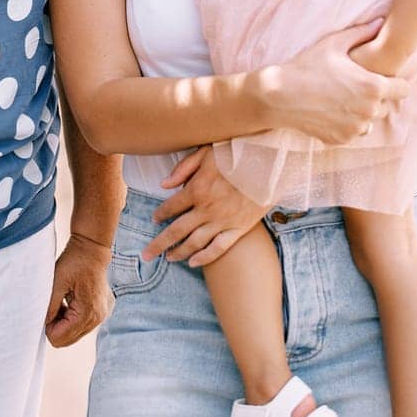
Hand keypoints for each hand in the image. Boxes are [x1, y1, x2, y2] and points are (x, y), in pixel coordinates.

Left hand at [45, 233, 112, 347]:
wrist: (92, 248)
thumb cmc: (74, 262)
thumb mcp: (56, 283)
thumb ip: (49, 307)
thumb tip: (42, 325)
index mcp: (87, 313)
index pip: (60, 339)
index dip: (48, 327)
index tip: (47, 309)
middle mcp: (98, 319)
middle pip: (68, 340)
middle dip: (56, 326)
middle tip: (53, 304)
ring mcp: (101, 315)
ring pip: (75, 333)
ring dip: (64, 321)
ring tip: (63, 300)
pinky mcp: (101, 311)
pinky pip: (82, 324)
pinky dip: (72, 317)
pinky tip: (70, 300)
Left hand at [141, 147, 265, 267]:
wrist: (270, 164)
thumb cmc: (237, 153)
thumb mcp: (206, 152)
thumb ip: (183, 168)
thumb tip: (163, 185)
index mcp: (197, 189)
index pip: (171, 207)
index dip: (160, 214)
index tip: (154, 220)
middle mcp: (206, 209)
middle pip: (176, 231)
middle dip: (159, 244)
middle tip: (146, 255)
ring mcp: (223, 221)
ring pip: (195, 242)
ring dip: (179, 252)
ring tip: (168, 259)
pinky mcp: (239, 229)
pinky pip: (218, 248)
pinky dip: (204, 258)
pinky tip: (193, 263)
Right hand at [271, 19, 408, 144]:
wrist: (280, 95)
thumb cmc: (307, 66)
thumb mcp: (334, 44)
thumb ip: (361, 33)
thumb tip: (380, 22)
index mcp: (373, 87)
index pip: (404, 89)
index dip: (396, 83)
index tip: (384, 79)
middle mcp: (369, 110)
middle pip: (384, 105)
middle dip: (373, 98)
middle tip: (351, 87)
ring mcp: (355, 128)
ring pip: (368, 121)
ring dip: (360, 113)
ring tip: (339, 100)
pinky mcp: (341, 139)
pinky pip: (351, 132)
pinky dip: (344, 124)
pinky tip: (328, 111)